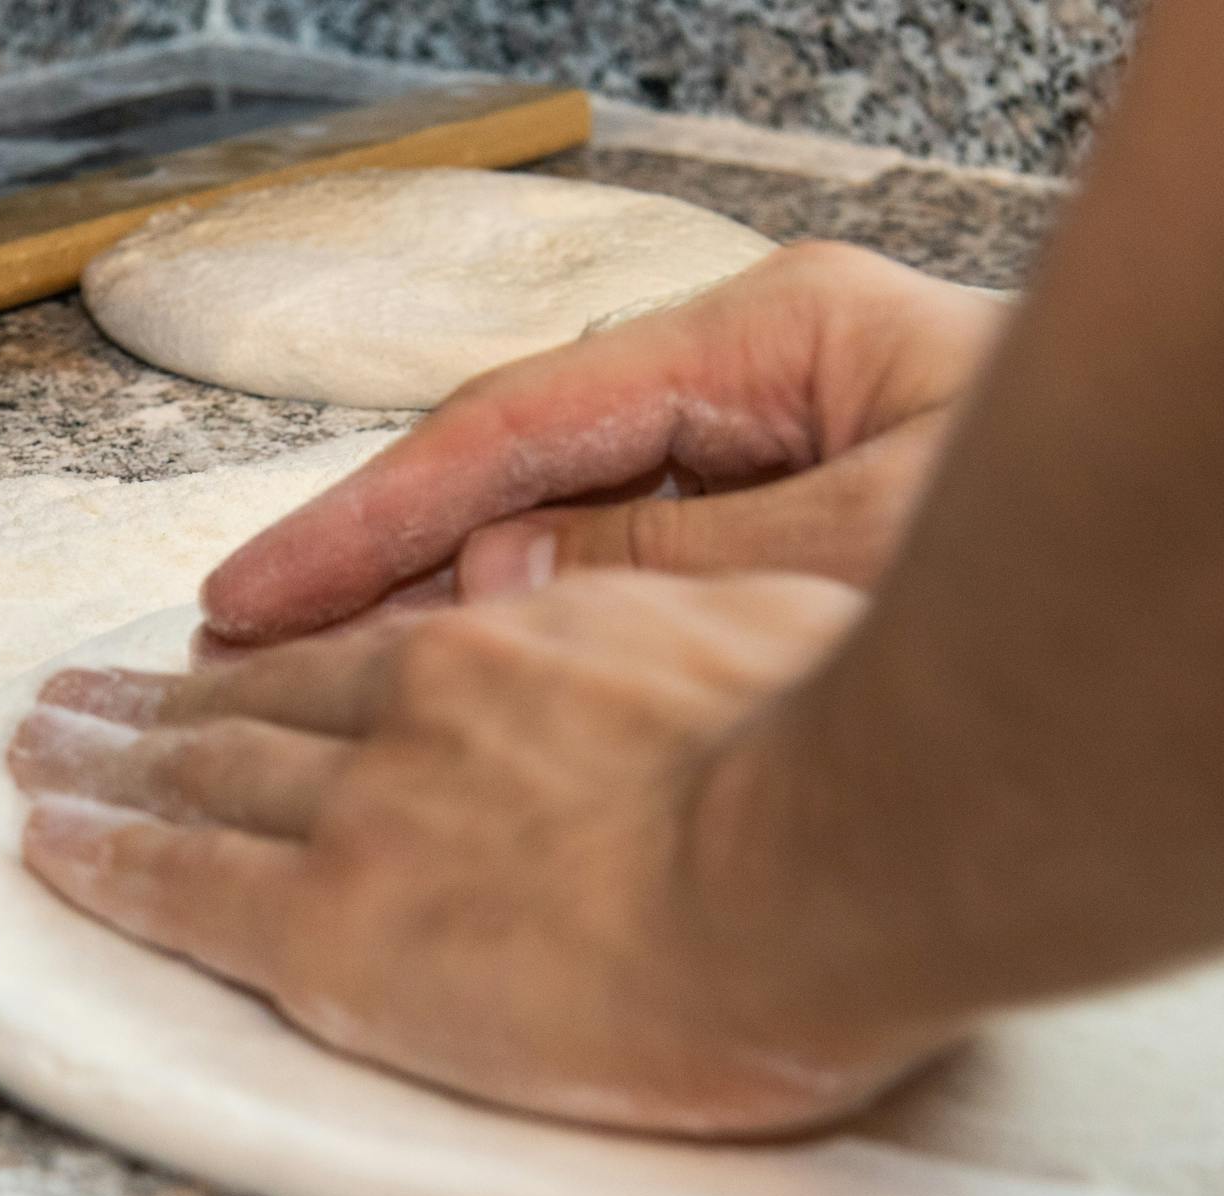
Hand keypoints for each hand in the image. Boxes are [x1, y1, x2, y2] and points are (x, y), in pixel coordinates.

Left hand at [9, 571, 954, 1137]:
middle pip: (248, 707)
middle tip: (68, 700)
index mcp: (510, 652)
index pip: (350, 657)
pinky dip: (104, 858)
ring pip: (196, 778)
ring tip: (35, 756)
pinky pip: (183, 887)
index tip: (210, 658)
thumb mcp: (751, 635)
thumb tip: (603, 623)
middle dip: (149, 705)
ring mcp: (361, 813)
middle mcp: (410, 714)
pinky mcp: (334, 927)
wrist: (821, 859)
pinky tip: (52, 846)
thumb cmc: (831, 756)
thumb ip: (653, 629)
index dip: (267, 661)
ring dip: (103, 764)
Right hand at [202, 242, 1008, 643]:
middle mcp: (745, 390)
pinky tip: (443, 675)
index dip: (370, 519)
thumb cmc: (1084, 540)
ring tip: (301, 666)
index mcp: (768, 347)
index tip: (258, 591)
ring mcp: (756, 455)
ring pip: (548, 523)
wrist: (1210, 597)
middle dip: (374, 552)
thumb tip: (501, 580)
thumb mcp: (866, 546)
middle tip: (242, 632)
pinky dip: (526, 628)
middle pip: (509, 466)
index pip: (515, 428)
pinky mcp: (775, 528)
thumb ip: (674, 558)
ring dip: (427, 595)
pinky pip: (613, 575)